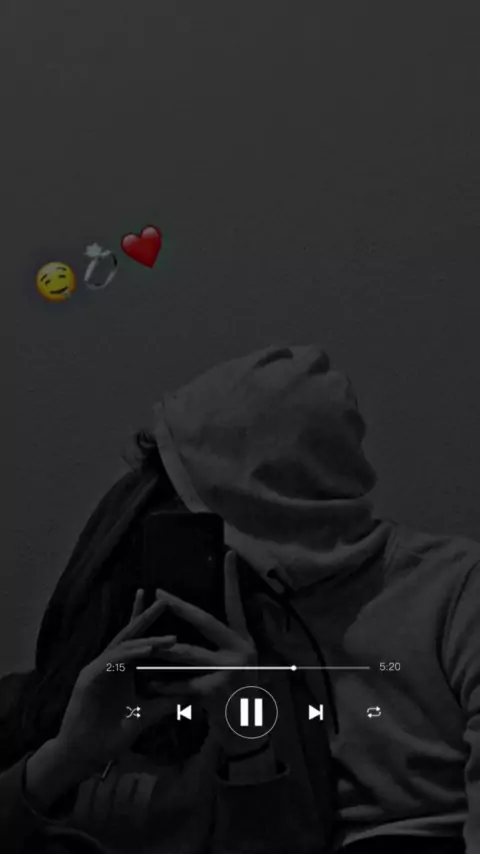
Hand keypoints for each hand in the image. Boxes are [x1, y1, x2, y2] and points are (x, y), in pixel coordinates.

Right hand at [54, 590, 185, 771]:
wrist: (84, 756)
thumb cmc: (110, 735)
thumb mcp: (146, 715)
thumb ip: (167, 702)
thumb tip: (195, 694)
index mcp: (121, 669)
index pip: (137, 641)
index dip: (149, 623)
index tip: (165, 605)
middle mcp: (109, 664)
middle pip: (129, 635)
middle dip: (146, 617)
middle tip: (164, 600)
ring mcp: (97, 669)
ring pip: (123, 647)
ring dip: (146, 640)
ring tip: (170, 639)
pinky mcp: (88, 678)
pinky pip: (111, 661)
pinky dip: (129, 654)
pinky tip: (146, 650)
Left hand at [149, 551, 258, 754]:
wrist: (248, 735)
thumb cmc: (238, 696)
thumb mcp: (237, 665)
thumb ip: (222, 645)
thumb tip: (198, 623)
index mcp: (244, 640)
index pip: (236, 604)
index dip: (232, 579)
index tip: (229, 552)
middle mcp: (242, 649)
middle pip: (205, 621)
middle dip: (179, 607)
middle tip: (158, 592)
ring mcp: (231, 668)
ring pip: (188, 653)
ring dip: (162, 651)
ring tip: (141, 641)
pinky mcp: (217, 689)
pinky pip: (183, 684)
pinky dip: (165, 685)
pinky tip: (149, 685)